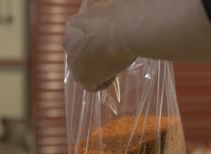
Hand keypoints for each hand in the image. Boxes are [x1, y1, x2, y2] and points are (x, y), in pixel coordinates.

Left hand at [63, 0, 210, 91]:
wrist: (127, 29)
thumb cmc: (126, 16)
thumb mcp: (116, 11)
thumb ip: (113, 17)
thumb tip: (143, 10)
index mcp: (74, 24)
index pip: (80, 40)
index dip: (96, 45)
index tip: (109, 47)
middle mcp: (68, 43)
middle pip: (80, 58)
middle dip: (94, 60)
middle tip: (112, 59)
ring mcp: (73, 61)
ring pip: (86, 72)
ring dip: (101, 71)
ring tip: (117, 65)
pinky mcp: (82, 78)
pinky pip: (93, 86)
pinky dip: (105, 82)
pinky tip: (115, 73)